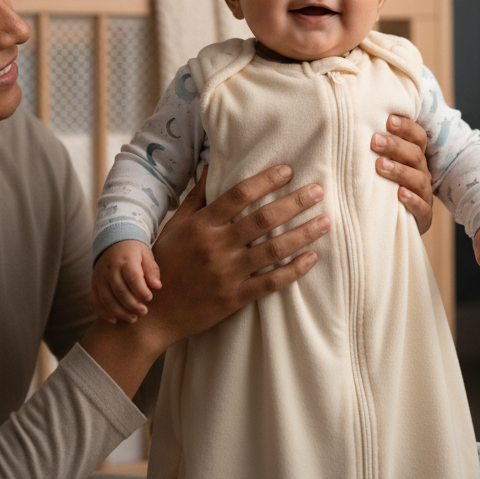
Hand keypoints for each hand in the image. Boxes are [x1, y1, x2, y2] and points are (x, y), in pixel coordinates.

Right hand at [91, 240, 161, 323]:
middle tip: (144, 312)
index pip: (132, 277)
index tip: (149, 298)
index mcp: (125, 260)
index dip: (141, 290)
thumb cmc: (134, 251)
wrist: (114, 242)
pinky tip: (114, 320)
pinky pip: (95, 301)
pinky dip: (102, 313)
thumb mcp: (146, 254)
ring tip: (133, 319)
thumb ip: (152, 270)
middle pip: (119, 291)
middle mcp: (110, 269)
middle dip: (132, 305)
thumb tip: (157, 286)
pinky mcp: (94, 284)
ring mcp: (100, 278)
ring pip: (106, 299)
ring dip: (119, 312)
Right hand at [144, 166, 329, 349]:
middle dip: (294, 202)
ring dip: (303, 234)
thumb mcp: (176, 225)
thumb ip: (197, 196)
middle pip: (263, 219)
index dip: (266, 180)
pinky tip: (313, 257)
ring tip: (325, 221)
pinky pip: (271, 282)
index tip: (289, 170)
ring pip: (273, 249)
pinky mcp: (235, 298)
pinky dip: (294, 269)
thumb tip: (211, 164)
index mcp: (202, 225)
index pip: (239, 195)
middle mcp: (216, 246)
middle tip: (318, 190)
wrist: (154, 314)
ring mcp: (227, 273)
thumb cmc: (165, 263)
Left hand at [372, 114, 433, 233]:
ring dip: (400, 171)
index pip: (417, 137)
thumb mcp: (378, 165)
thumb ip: (373, 148)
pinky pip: (422, 208)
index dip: (406, 127)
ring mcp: (424, 195)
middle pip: (416, 155)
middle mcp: (421, 173)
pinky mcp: (424, 217)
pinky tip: (400, 194)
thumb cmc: (380, 186)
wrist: (388, 223)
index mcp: (414, 157)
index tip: (388, 120)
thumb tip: (349, 125)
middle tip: (375, 140)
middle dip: (396, 146)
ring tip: (380, 165)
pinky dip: (412, 200)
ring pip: (419, 179)